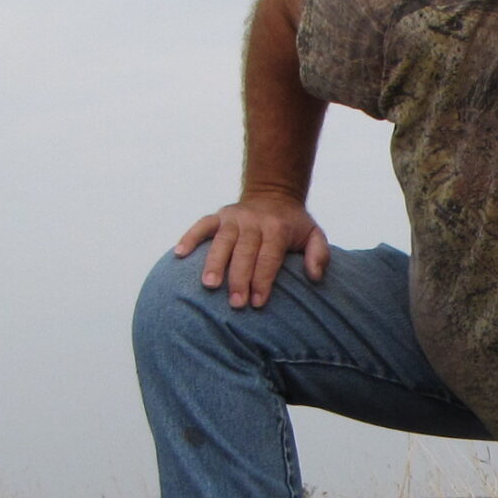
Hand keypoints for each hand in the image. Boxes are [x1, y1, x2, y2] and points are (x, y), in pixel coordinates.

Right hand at [176, 192, 330, 308]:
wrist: (274, 194)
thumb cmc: (293, 225)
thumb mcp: (314, 235)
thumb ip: (319, 254)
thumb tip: (315, 276)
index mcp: (277, 228)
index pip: (269, 257)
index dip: (263, 280)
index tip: (257, 303)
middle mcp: (253, 221)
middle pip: (245, 252)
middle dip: (240, 278)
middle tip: (236, 303)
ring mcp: (233, 218)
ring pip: (222, 240)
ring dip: (215, 263)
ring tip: (209, 285)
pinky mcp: (218, 216)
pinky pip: (202, 225)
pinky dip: (189, 237)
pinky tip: (179, 254)